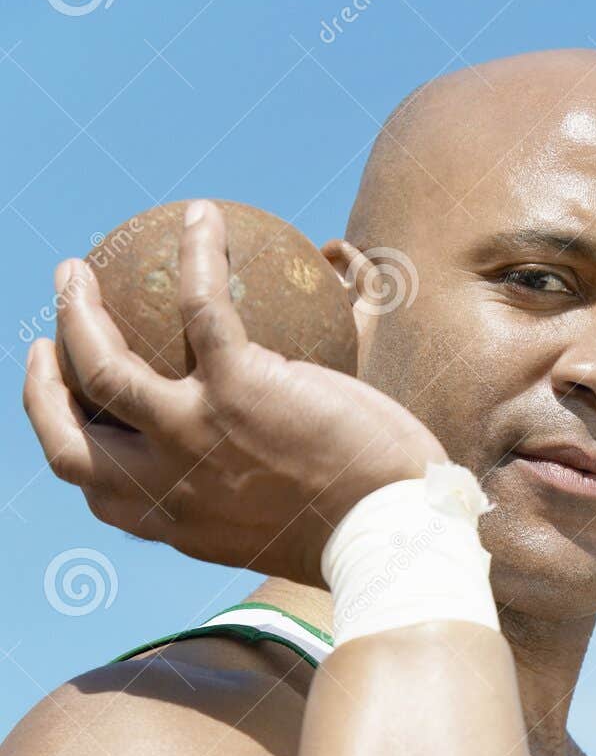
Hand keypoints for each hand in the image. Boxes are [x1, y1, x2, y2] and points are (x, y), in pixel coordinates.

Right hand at [23, 200, 446, 586]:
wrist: (394, 538)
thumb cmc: (359, 535)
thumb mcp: (280, 532)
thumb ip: (247, 500)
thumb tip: (254, 468)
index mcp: (176, 525)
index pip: (100, 492)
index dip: (75, 448)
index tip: (78, 416)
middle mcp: (166, 486)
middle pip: (67, 439)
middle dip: (41, 387)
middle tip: (47, 338)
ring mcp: (193, 434)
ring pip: (101, 363)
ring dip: (77, 310)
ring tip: (78, 270)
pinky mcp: (237, 388)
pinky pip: (199, 303)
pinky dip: (197, 253)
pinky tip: (203, 216)